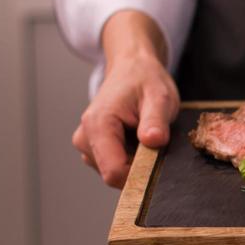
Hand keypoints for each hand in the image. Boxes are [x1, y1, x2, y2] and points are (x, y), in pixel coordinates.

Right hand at [74, 10, 178, 187]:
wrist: (132, 68)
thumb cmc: (145, 80)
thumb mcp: (160, 97)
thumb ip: (155, 120)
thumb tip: (153, 141)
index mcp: (98, 124)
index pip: (114, 172)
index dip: (140, 175)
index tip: (158, 161)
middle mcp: (84, 138)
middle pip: (114, 175)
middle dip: (138, 167)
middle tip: (153, 141)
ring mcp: (86, 145)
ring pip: (114, 173)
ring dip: (135, 162)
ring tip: (143, 135)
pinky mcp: (92, 149)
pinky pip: (114, 166)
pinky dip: (130, 159)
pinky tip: (136, 139)